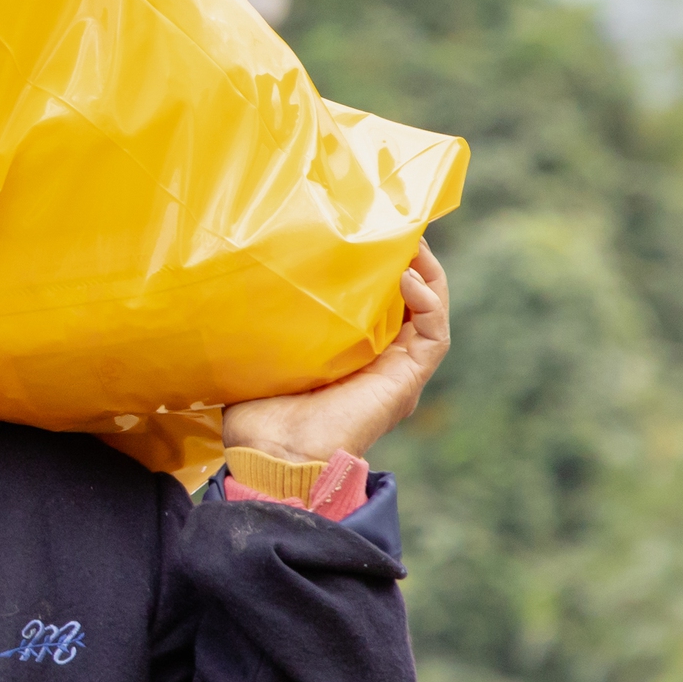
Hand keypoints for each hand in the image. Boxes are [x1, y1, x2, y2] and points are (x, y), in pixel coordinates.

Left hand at [222, 240, 451, 463]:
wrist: (276, 454)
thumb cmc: (258, 413)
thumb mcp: (262, 354)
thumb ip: (268, 323)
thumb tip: (248, 282)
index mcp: (347, 354)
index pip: (372, 303)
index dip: (374, 269)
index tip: (361, 235)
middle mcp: (378, 359)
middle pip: (406, 301)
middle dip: (405, 261)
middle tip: (388, 227)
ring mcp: (398, 369)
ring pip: (430, 311)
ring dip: (426, 274)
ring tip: (409, 242)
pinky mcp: (409, 378)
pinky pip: (434, 333)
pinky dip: (428, 302)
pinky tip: (406, 278)